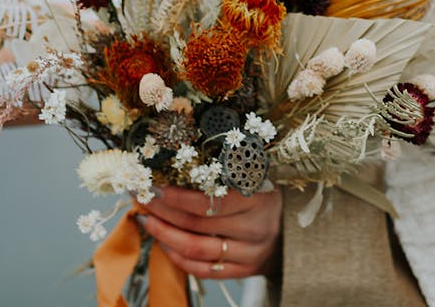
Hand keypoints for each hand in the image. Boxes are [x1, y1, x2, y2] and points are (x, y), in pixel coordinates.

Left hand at [139, 184, 281, 279]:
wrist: (293, 228)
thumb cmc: (264, 194)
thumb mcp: (254, 175)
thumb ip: (223, 172)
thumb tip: (173, 163)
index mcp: (259, 196)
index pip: (209, 200)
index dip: (176, 196)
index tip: (152, 185)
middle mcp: (256, 227)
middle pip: (197, 224)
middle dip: (162, 211)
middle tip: (141, 198)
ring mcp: (251, 253)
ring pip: (197, 249)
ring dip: (165, 235)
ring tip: (147, 221)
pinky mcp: (245, 271)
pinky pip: (204, 270)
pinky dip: (179, 258)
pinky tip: (165, 244)